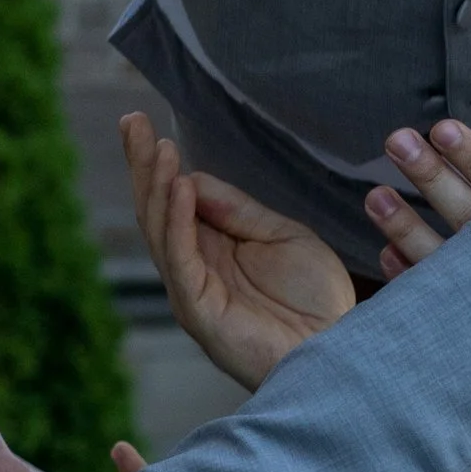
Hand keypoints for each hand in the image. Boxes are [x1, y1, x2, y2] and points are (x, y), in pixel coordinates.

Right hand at [121, 113, 355, 391]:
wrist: (340, 348)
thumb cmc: (315, 299)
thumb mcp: (281, 235)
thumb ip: (237, 210)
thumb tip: (192, 176)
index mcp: (210, 250)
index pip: (172, 200)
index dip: (155, 164)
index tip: (140, 123)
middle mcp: (194, 269)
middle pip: (156, 211)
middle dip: (142, 167)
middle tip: (130, 122)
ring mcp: (193, 292)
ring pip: (162, 232)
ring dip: (158, 188)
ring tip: (158, 148)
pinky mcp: (200, 313)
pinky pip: (181, 262)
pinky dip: (179, 223)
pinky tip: (182, 188)